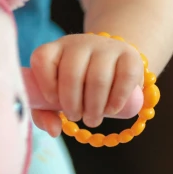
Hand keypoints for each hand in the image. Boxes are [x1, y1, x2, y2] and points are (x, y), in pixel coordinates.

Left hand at [30, 33, 144, 137]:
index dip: (45, 85)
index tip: (53, 102)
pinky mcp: (130, 55)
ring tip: (92, 119)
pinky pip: (125, 76)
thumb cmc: (79, 84)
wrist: (114, 65)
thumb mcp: (58, 94)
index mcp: (56, 48)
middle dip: (72, 104)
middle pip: (71, 74)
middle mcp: (79, 43)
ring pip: (98, 78)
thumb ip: (45, 113)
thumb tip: (54, 130)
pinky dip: (117, 99)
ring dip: (94, 107)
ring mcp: (105, 47)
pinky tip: (111, 110)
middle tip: (76, 117)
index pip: (42, 59)